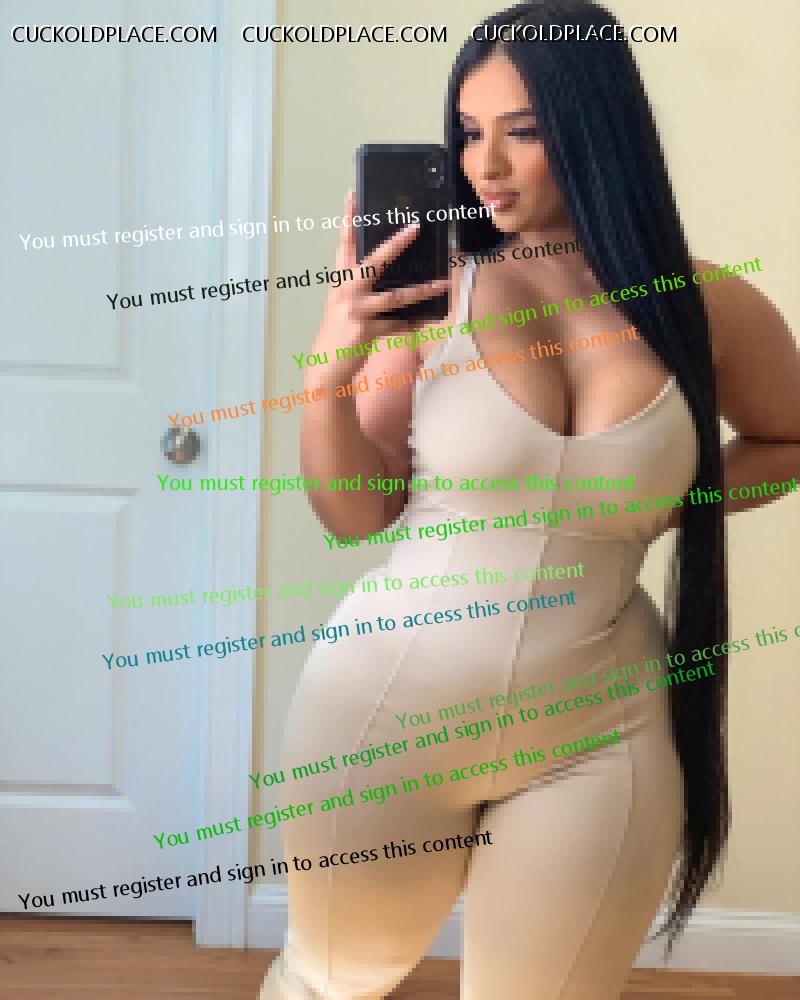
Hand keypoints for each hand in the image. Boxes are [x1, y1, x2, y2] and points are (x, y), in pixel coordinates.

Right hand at [310, 191, 450, 387]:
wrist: (326, 367)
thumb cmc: (339, 333)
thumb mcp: (344, 305)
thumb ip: (361, 289)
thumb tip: (390, 278)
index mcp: (340, 282)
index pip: (343, 244)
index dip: (348, 218)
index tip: (352, 194)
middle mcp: (347, 292)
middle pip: (374, 262)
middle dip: (396, 244)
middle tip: (415, 227)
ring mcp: (357, 311)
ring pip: (395, 296)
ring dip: (421, 291)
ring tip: (442, 284)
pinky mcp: (367, 331)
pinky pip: (398, 325)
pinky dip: (413, 324)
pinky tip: (427, 321)